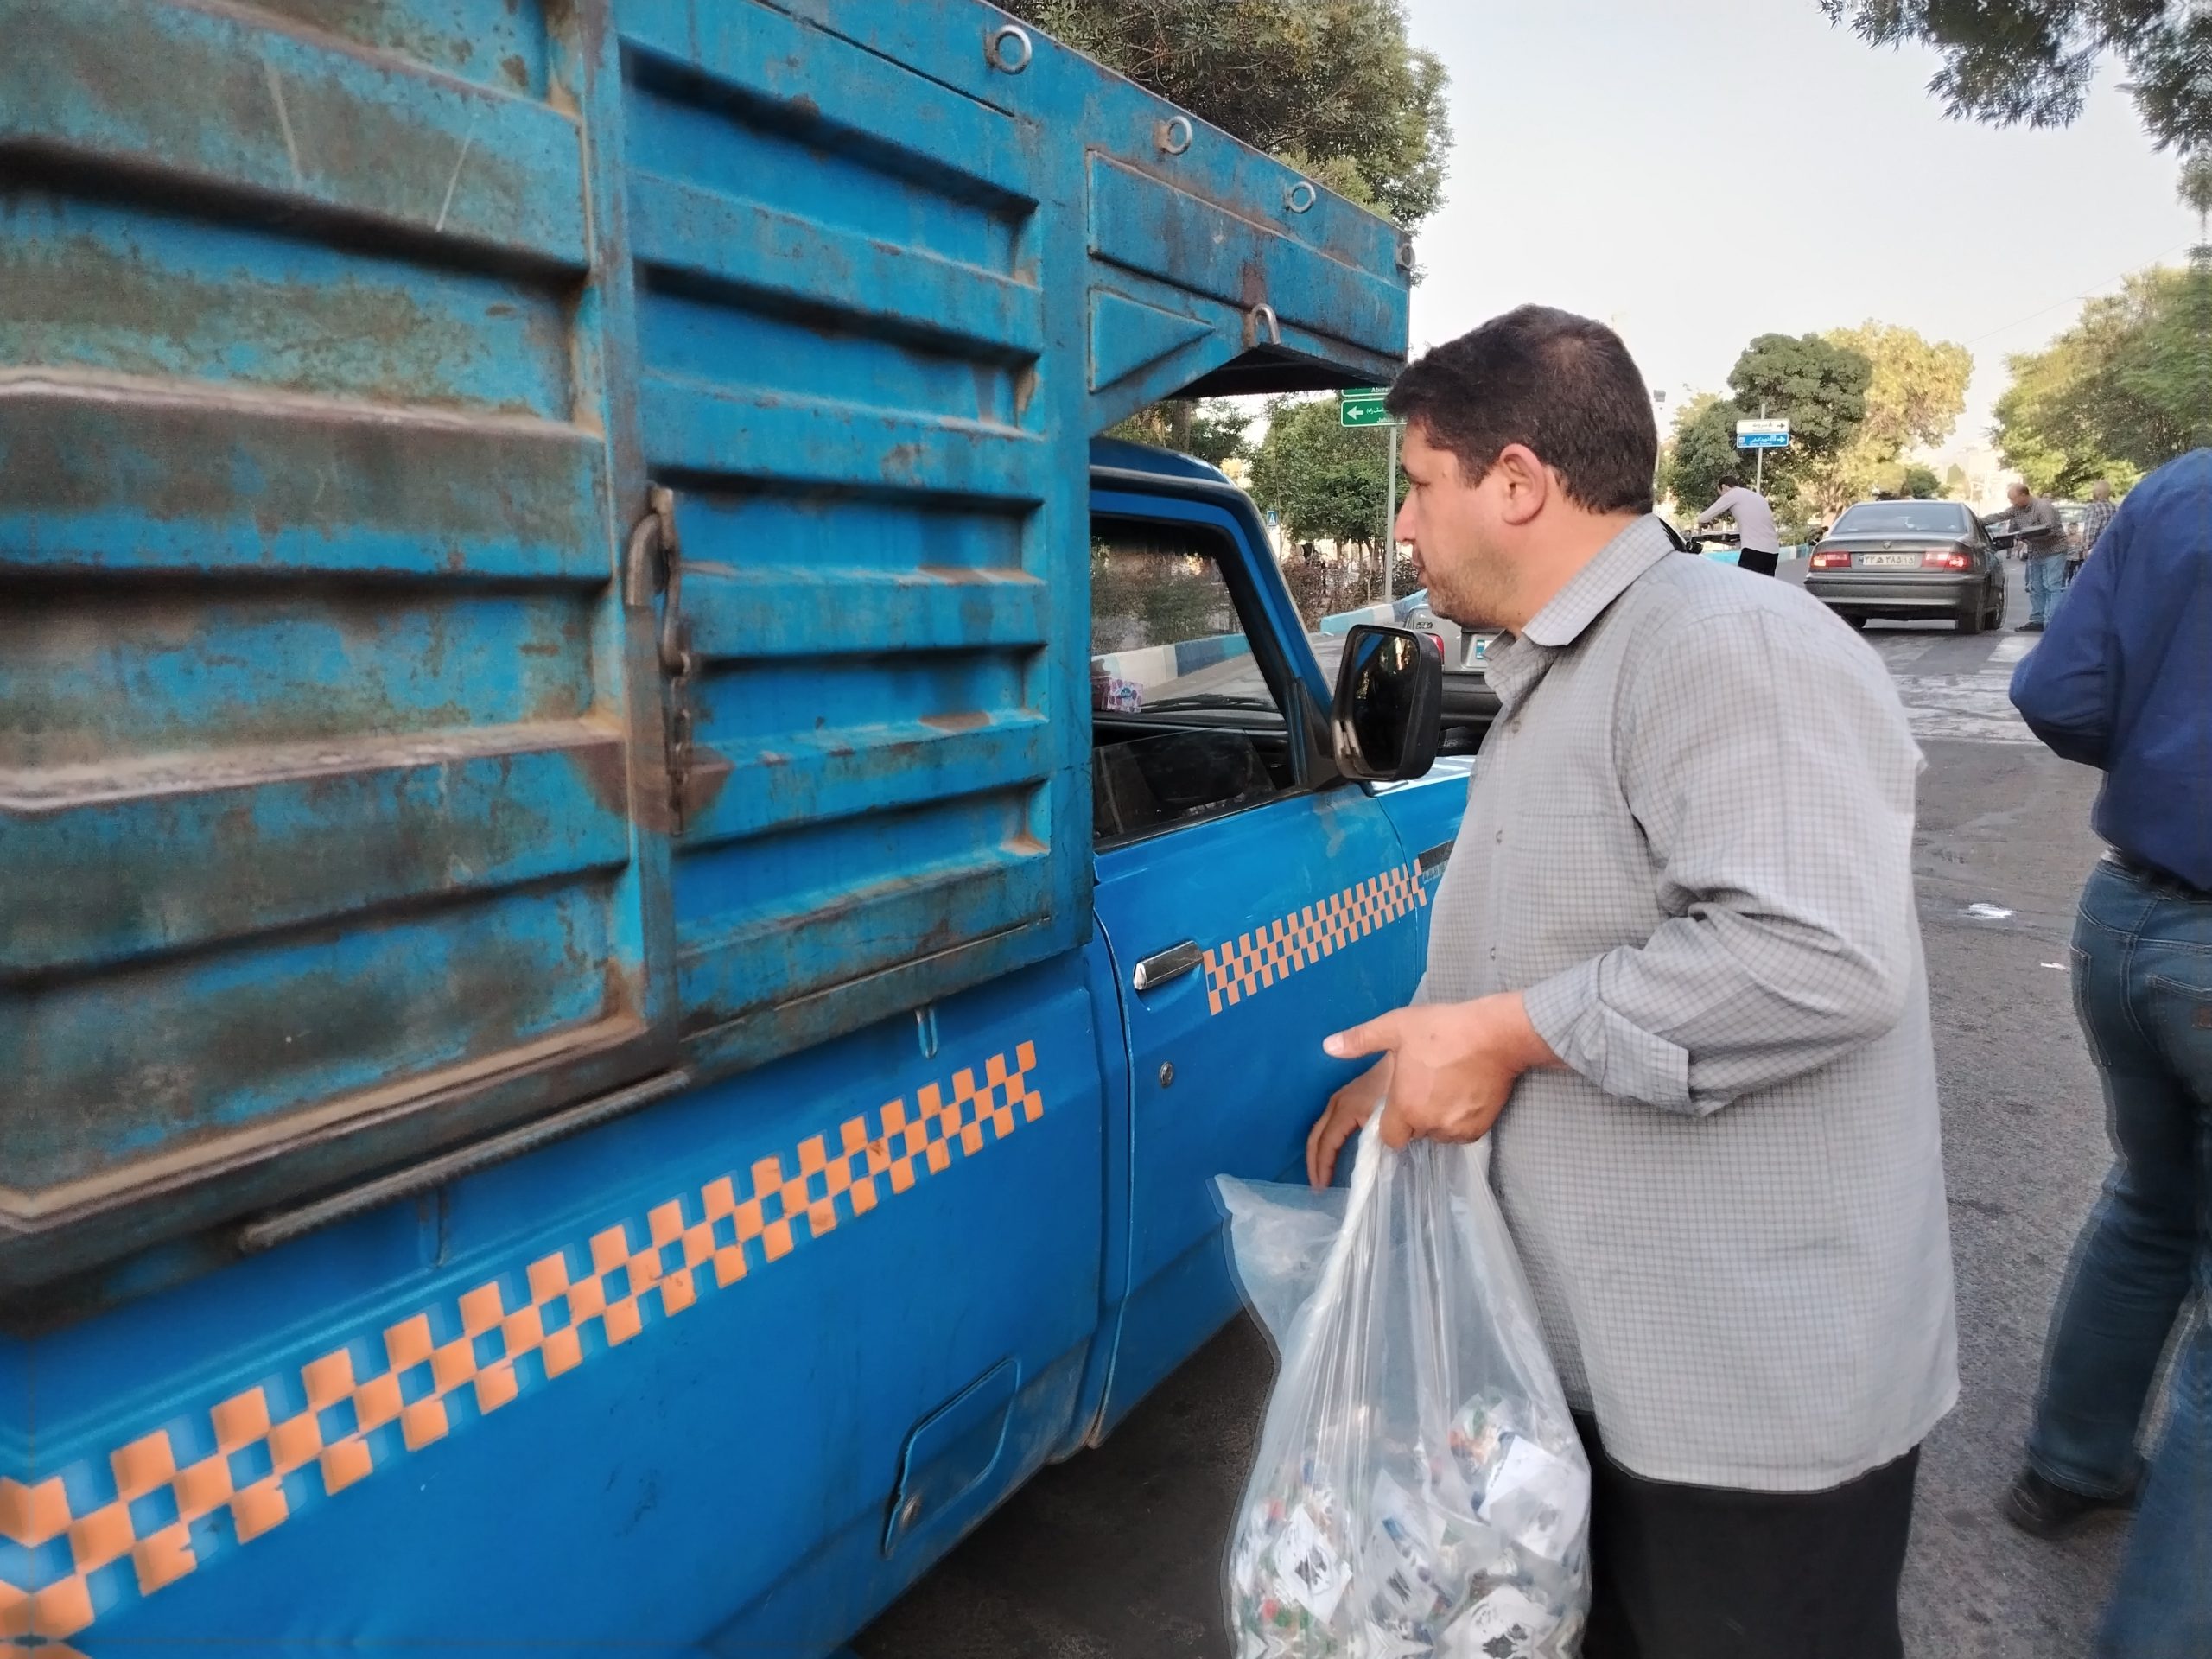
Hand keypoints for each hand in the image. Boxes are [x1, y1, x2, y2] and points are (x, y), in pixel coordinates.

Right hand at [1306, 1054, 1391, 1187]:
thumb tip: (1382, 1150)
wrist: (1415, 1051)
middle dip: (1315, 1158)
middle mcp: (1344, 1101)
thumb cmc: (1404, 1077)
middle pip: (1319, 1132)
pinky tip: (1339, 1150)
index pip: (1328, 1138)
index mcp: (1349, 1105)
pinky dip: (1332, 1138)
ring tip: (1323, 1172)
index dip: (1322, 1162)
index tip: (1321, 1185)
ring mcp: (1351, 1098)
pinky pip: (1337, 1120)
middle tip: (1317, 1184)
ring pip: (1326, 1125)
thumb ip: (1386, 1132)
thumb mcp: (1396, 1104)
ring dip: (1321, 1149)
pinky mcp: (1360, 1097)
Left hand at [1319, 994, 1558, 1156]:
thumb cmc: (1443, 1029)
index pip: (1389, 1136)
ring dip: (1438, 1118)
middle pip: (1415, 1133)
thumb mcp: (1396, 1027)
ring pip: (1438, 1133)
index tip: (1401, 1099)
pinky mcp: (1480, 1130)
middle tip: (1427, 1084)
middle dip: (1416, 1116)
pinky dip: (1460, 1119)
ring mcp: (1457, 1130)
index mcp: (1405, 1107)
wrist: (1497, 1035)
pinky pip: (1462, 1133)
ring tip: (1447, 1086)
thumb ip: (1361, 1040)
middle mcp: (1429, 1125)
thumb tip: (1328, 1047)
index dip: (1391, 1120)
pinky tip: (1465, 1092)